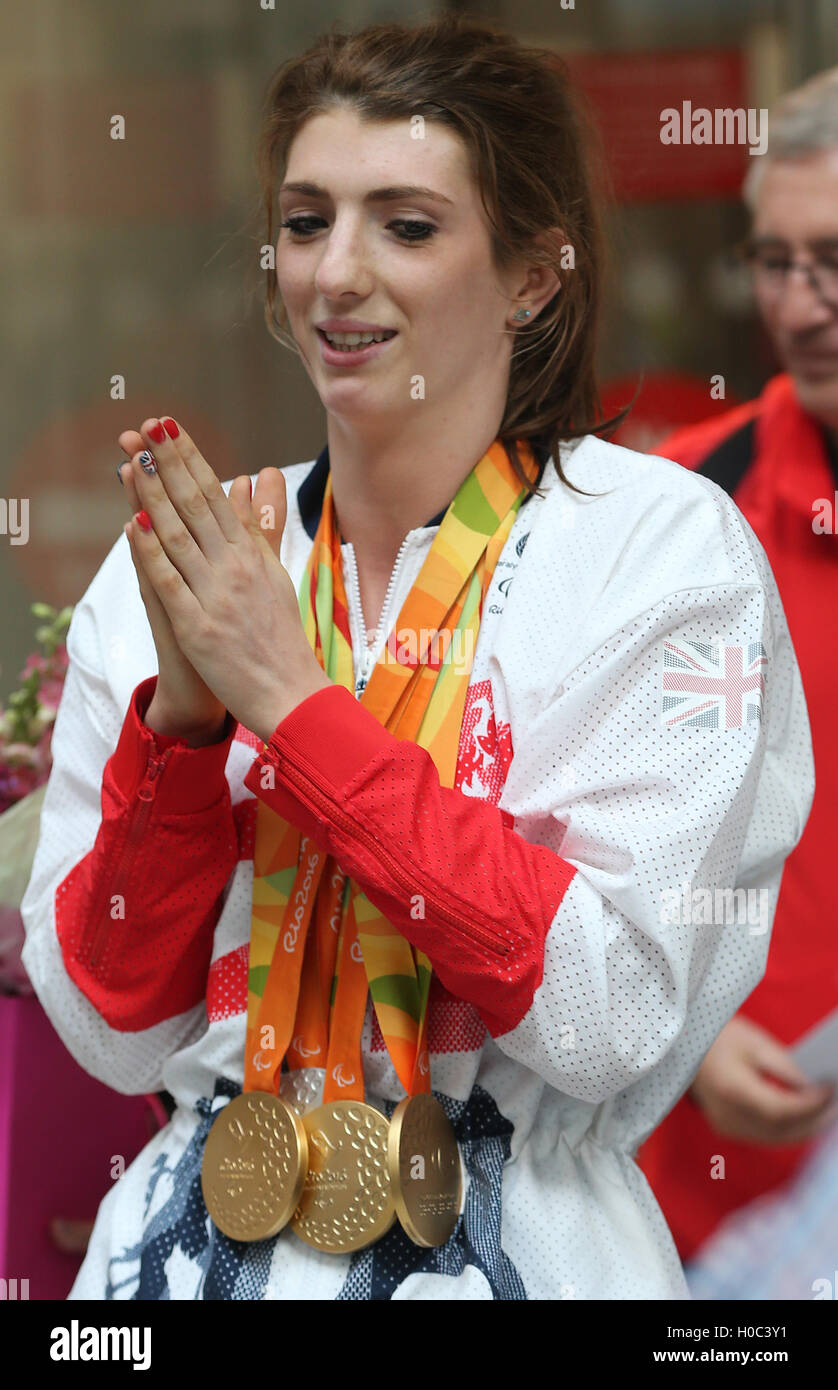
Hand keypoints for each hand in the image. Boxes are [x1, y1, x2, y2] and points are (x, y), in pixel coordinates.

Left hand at [122, 416, 331, 743]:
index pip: (215, 494)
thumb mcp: (276, 571)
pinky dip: (150, 552)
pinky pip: (169, 582)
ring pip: (178, 536)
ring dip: (153, 495)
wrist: (291, 693)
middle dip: (168, 462)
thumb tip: (259, 476)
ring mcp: (216, 596)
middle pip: (195, 505)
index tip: (167, 426)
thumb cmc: (281, 635)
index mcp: (252, 554)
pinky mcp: (197, 627)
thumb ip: (263, 524)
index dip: (189, 458)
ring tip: (134, 458)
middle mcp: (235, 568)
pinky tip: (133, 523)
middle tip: (143, 425)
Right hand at [690, 1014, 836, 1144]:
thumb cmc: (721, 1039)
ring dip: (804, 1129)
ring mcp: (726, 1126)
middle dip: (813, 1121)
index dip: (809, 1105)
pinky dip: (789, 1130)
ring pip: (775, 1138)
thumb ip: (785, 1068)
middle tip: (837, 1107)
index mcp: (731, 1089)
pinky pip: (766, 1135)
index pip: (779, 1109)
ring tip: (829, 1115)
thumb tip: (813, 1090)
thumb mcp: (756, 1042)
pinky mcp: (728, 1129)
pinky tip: (807, 1119)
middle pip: (780, 1130)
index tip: (831, 1091)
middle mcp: (727, 1115)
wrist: (684, 1046)